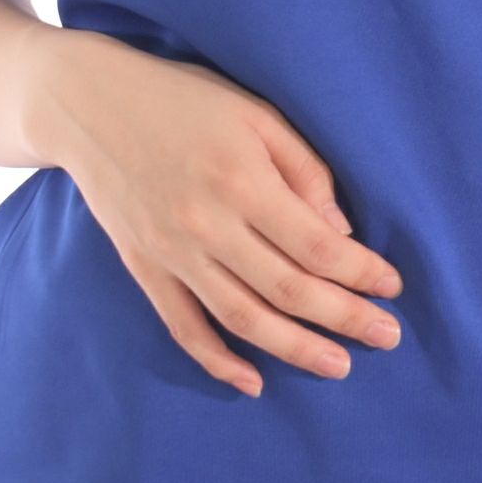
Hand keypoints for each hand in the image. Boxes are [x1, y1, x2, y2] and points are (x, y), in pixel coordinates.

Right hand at [17, 27, 403, 393]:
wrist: (88, 104)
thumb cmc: (185, 100)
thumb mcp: (256, 114)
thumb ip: (304, 170)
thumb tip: (340, 233)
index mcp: (242, 180)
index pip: (316, 246)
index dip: (360, 273)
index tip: (393, 287)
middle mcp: (207, 224)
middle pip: (288, 289)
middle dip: (344, 318)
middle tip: (387, 337)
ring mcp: (172, 251)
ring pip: (242, 317)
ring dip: (295, 348)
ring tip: (339, 365)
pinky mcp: (144, 266)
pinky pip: (184, 326)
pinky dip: (217, 360)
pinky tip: (252, 381)